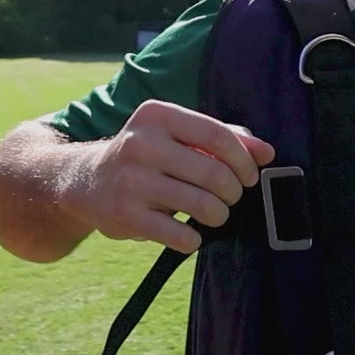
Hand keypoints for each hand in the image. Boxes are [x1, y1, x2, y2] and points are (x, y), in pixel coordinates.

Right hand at [73, 99, 274, 253]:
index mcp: (158, 115)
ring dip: (218, 215)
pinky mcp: (125, 215)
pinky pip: (179, 234)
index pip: (217, 136)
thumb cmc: (149, 155)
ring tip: (215, 214)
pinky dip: (194, 239)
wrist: (87, 181)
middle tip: (230, 197)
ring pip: (202, 205)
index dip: (243, 160)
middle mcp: (140, 143)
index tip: (249, 175)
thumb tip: (267, 153)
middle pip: (214, 173)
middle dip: (233, 192)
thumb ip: (224, 138)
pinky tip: (191, 234)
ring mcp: (131, 180)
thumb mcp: (179, 135)